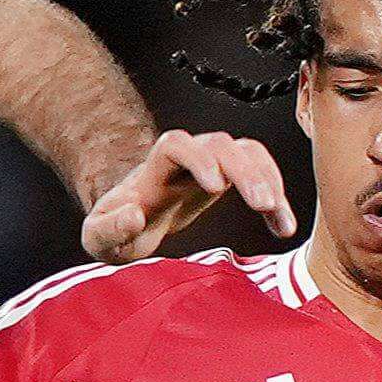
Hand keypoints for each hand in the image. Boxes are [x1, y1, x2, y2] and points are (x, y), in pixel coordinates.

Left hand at [80, 128, 295, 262]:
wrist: (130, 219)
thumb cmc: (114, 228)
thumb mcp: (98, 237)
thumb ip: (109, 228)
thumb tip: (135, 215)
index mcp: (153, 170)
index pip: (176, 145)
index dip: (198, 158)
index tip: (215, 186)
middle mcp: (186, 159)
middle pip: (219, 145)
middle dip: (243, 170)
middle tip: (262, 203)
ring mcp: (210, 164)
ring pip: (245, 153)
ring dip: (266, 179)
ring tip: (279, 217)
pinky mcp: (228, 178)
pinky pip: (259, 174)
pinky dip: (275, 197)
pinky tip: (283, 226)